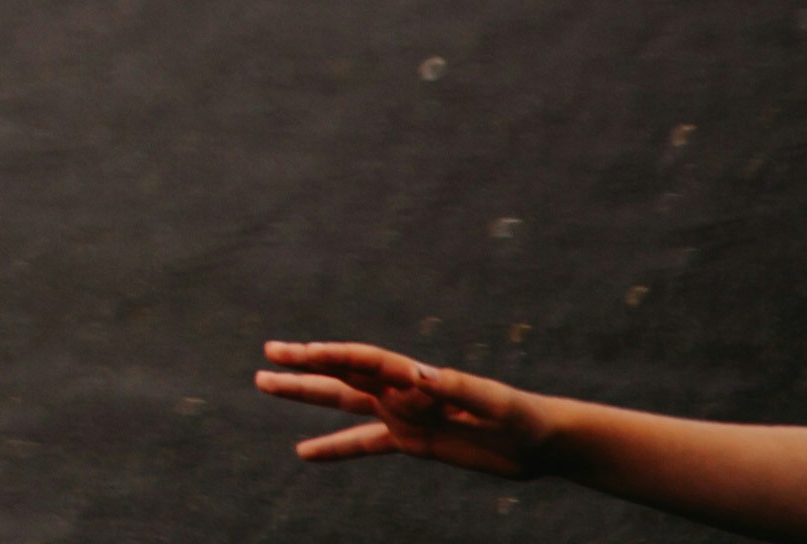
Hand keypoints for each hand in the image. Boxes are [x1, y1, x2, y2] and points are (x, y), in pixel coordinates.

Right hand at [258, 343, 560, 476]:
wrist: (541, 443)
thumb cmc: (525, 417)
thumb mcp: (496, 404)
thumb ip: (458, 389)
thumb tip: (418, 375)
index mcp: (418, 376)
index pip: (365, 361)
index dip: (331, 356)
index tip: (298, 353)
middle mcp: (402, 391)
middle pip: (343, 374)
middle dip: (305, 366)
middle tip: (268, 356)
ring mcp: (403, 415)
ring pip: (343, 402)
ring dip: (306, 394)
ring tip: (265, 384)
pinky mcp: (411, 442)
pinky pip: (364, 444)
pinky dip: (334, 448)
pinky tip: (304, 453)